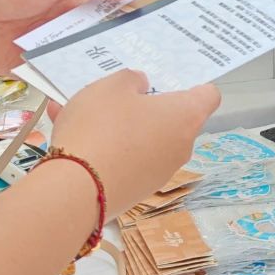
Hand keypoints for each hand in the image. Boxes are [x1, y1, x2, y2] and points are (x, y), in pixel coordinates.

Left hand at [0, 0, 147, 73]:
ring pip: (78, 59)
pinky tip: (87, 88)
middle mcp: (60, 22)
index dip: (130, 15)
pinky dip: (67, 83)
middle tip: (146, 56)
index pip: (108, 7)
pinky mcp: (28, 68)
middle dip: (117, 45)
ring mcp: (45, 46)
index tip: (156, 24)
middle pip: (96, 37)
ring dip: (95, 65)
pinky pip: (53, 78)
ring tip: (122, 76)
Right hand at [49, 70, 219, 220]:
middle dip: (146, 109)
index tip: (167, 83)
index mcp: (186, 116)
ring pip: (142, 142)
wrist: (73, 194)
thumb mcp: (112, 87)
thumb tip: (142, 88)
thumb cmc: (101, 127)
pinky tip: (67, 141)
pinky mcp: (135, 194)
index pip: (207, 96)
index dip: (191, 86)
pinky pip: (124, 163)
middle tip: (116, 98)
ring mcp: (159, 174)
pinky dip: (104, 152)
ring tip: (77, 116)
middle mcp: (181, 147)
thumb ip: (131, 80)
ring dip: (117, 129)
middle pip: (171, 120)